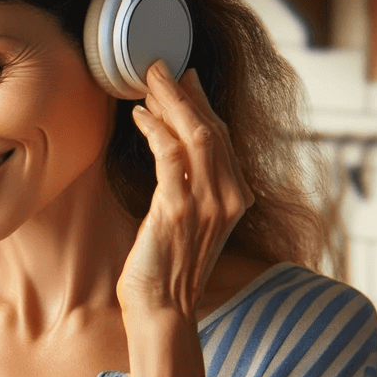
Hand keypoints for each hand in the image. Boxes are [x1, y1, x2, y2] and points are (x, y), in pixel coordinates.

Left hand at [116, 62, 253, 323]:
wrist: (163, 308)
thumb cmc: (167, 269)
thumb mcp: (189, 225)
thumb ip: (192, 191)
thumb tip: (176, 154)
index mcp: (236, 199)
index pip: (222, 138)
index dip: (202, 104)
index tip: (183, 80)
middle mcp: (229, 197)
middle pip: (211, 128)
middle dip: (184, 94)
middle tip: (159, 68)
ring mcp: (207, 204)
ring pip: (196, 135)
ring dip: (170, 103)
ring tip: (147, 82)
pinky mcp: (178, 210)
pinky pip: (171, 157)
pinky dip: (156, 131)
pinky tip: (140, 116)